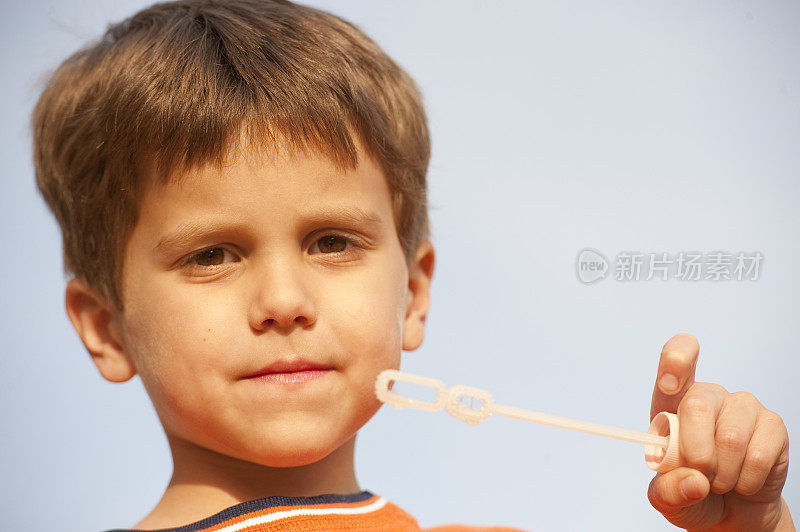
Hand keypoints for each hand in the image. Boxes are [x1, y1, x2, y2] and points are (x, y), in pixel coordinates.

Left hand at [647, 333, 793, 530]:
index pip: (674, 361)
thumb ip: (669, 492)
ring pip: (730, 437)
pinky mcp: (772, 425)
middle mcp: (706, 395)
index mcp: (672, 402)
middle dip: (696, 455)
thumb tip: (694, 481)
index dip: (674, 362)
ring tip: (720, 481)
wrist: (731, 510)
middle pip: (697, 406)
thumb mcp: (667, 499)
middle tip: (700, 475)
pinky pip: (758, 455)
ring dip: (723, 474)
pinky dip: (746, 481)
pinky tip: (743, 480)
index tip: (669, 383)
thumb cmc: (692, 493)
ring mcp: (742, 406)